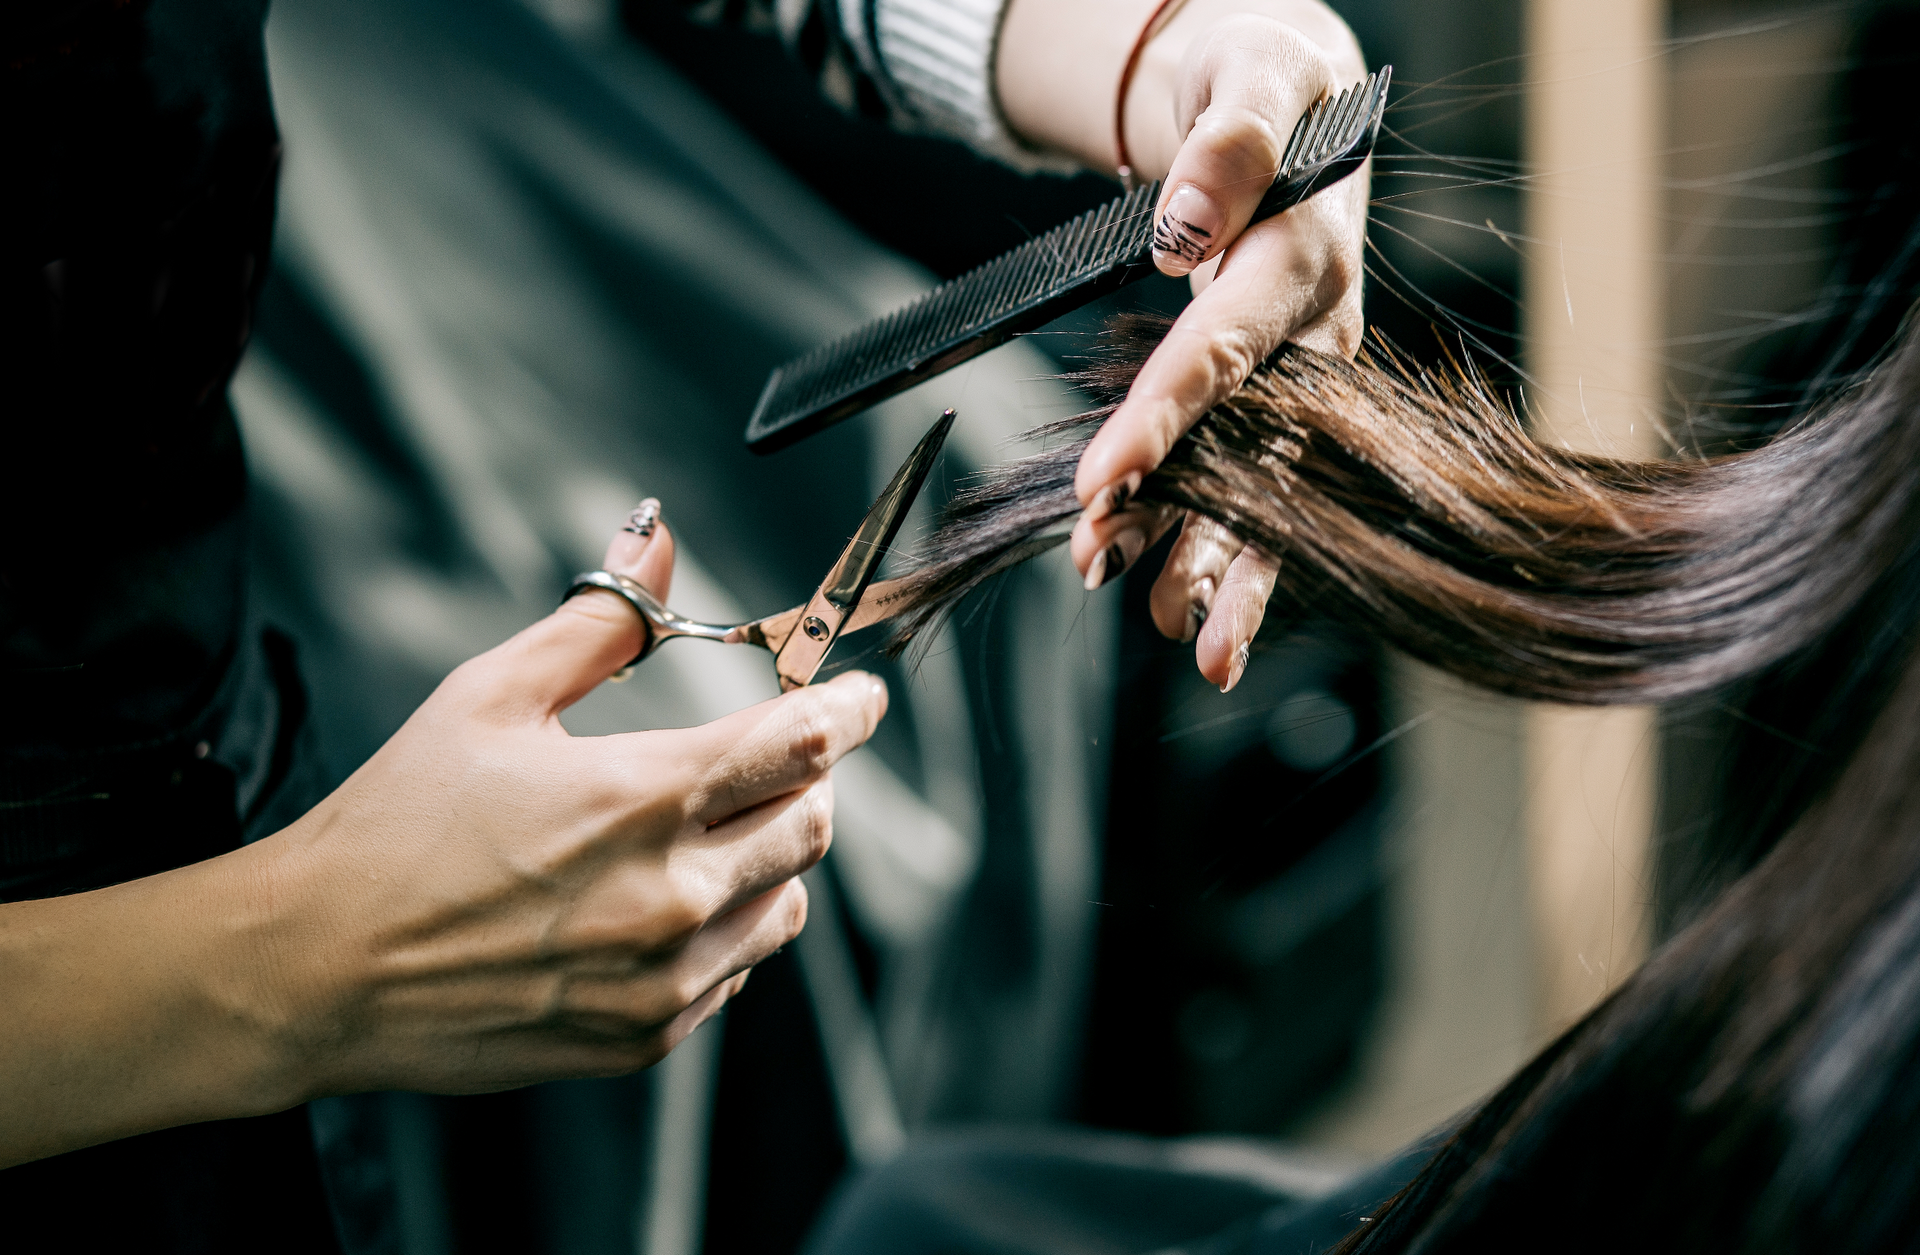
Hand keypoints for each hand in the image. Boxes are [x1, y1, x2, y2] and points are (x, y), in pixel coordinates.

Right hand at [0, 505, 887, 1164]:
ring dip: (767, 858)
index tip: (864, 697)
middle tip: (765, 757)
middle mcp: (669, 896)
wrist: (318, 968)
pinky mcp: (643, 1037)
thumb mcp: (490, 695)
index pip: (803, 742)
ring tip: (695, 835)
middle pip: (814, 822)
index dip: (850, 710)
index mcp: (640, 797)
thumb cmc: (398, 823)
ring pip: (786, 903)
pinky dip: (723, 929)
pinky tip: (655, 906)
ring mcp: (662, 978)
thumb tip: (657, 541)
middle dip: (806, 779)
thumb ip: (598, 620)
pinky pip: (734, 973)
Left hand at [997, 0, 1367, 690]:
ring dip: (1209, 558)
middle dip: (1209, 535)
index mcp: (1306, 262)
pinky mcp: (1273, 394)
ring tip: (1167, 627)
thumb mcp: (1255, 77)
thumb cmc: (1267, 83)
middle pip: (1259, 450)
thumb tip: (1185, 225)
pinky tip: (1172, 597)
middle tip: (1154, 607)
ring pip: (1260, 485)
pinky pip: (1245, 476)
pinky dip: (1210, 540)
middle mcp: (1312, 336)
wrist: (1292, 99)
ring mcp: (1296, 374)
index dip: (1166, 417)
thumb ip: (1231, 144)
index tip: (1102, 480)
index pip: (1225, 347)